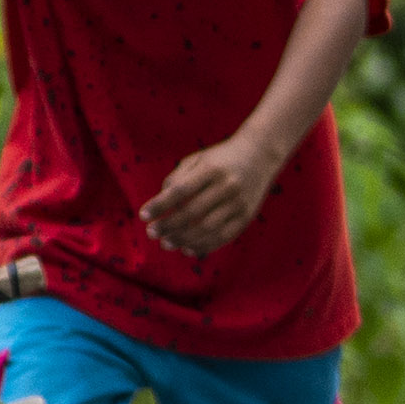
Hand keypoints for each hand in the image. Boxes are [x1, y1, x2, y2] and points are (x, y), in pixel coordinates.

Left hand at [143, 134, 285, 256]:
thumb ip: (178, 178)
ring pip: (206, 228)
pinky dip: (203, 246)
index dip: (160, 205)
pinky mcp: (247, 217)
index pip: (180, 191)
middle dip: (168, 226)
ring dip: (182, 239)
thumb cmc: (221, 158)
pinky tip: (187, 249)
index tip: (143, 215)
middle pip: (192, 213)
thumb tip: (160, 204)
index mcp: (212, 169)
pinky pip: (223, 237)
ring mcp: (239, 203)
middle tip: (151, 233)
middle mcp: (227, 186)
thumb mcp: (198, 159)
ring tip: (165, 243)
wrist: (261, 154)